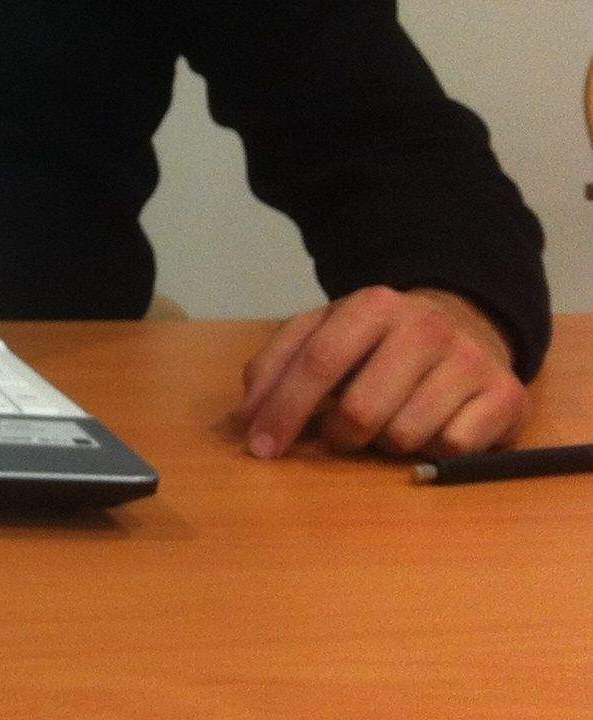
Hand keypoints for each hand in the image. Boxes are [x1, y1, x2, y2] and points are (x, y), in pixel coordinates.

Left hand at [238, 285, 525, 459]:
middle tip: (340, 436)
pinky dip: (434, 451)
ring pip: (404, 435)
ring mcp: (470, 360)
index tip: (259, 447)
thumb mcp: (325, 334)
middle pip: (360, 409)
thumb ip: (278, 366)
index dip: (283, 409)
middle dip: (339, 435)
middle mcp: (426, 326)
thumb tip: (248, 416)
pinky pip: (452, 448)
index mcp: (372, 304)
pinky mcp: (508, 396)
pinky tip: (435, 426)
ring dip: (386, 442)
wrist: (469, 328)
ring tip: (394, 419)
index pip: (317, 362)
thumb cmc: (381, 344)